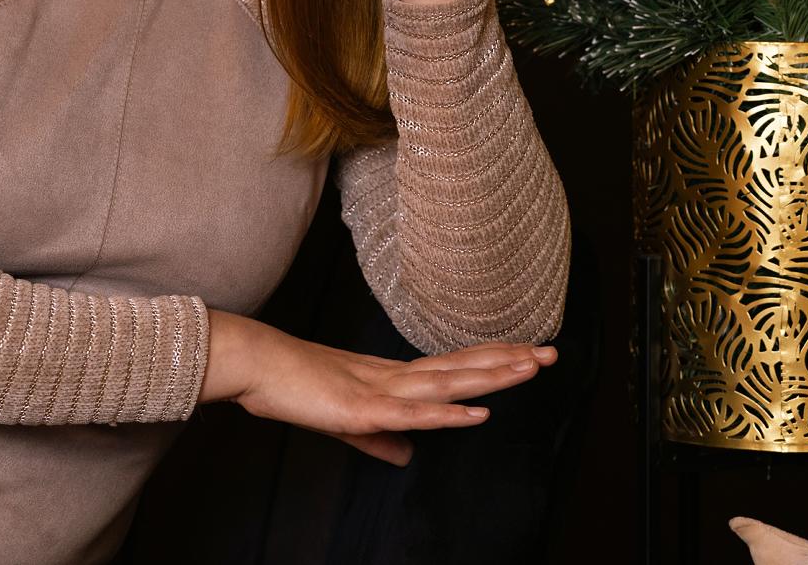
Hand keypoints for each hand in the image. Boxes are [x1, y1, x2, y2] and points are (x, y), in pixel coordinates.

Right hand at [200, 310, 556, 465]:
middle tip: (552, 353)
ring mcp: (382, 389)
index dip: (491, 359)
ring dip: (490, 377)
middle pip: (462, 367)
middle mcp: (395, 376)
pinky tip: (477, 415)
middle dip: (508, 361)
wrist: (255, 364)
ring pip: (447, 383)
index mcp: (392, 376)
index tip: (528, 351)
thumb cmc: (293, 386)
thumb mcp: (346, 421)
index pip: (453, 366)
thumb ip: (380, 438)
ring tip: (529, 370)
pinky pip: (414, 413)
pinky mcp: (363, 408)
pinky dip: (448, 414)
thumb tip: (408, 456)